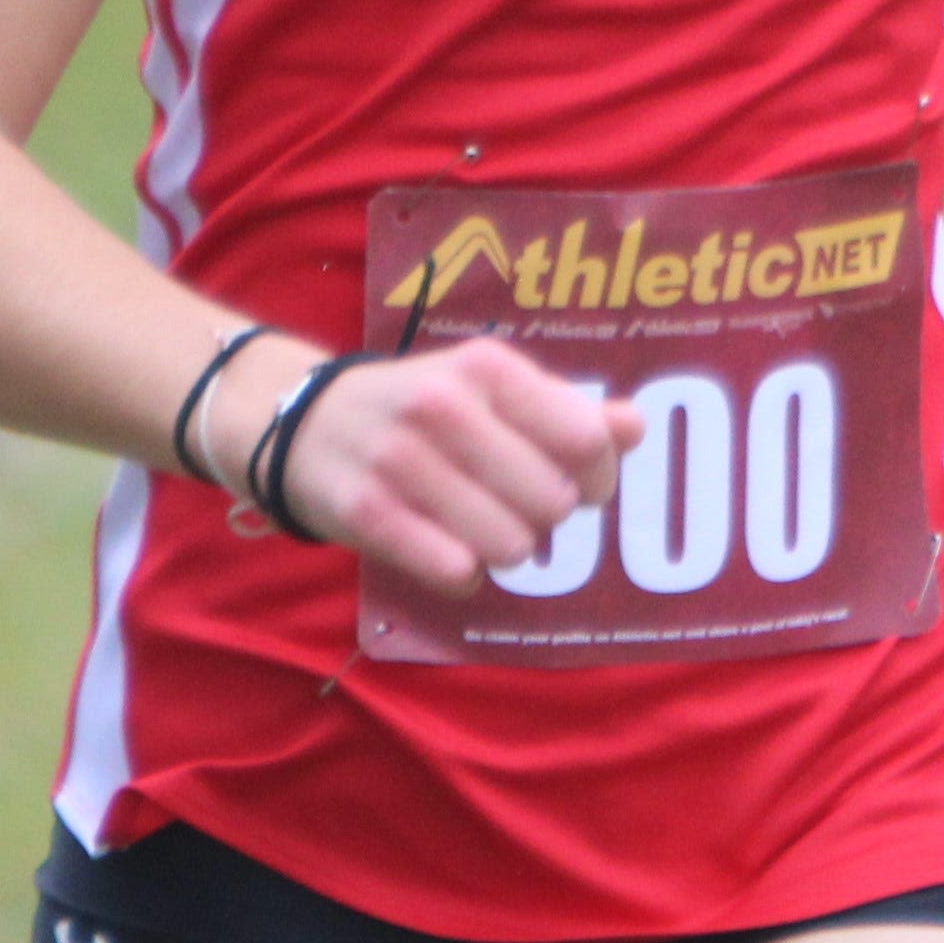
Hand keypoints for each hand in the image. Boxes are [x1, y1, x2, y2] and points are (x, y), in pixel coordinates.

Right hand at [256, 335, 627, 596]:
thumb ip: (567, 409)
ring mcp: (402, 461)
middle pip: (553, 502)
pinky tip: (448, 550)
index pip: (587, 440)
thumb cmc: (422, 409)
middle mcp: (445, 407)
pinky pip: (456, 571)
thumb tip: (636, 428)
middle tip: (519, 506)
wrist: (307, 424)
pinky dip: (464, 573)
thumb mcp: (490, 389)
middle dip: (547, 517)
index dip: (596, 476)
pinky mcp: (369, 513)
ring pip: (511, 545)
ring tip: (482, 528)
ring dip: (508, 549)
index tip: (574, 480)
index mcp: (487, 369)